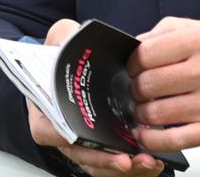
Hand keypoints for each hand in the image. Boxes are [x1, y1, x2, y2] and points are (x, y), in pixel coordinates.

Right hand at [27, 19, 164, 176]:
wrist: (75, 62)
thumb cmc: (66, 54)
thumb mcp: (61, 38)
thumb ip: (63, 36)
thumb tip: (70, 37)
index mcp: (45, 110)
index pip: (53, 132)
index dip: (73, 141)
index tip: (94, 143)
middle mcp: (62, 132)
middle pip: (81, 155)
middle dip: (105, 160)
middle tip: (128, 161)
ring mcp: (83, 142)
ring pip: (100, 165)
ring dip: (124, 169)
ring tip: (148, 162)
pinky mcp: (102, 146)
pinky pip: (115, 163)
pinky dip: (134, 168)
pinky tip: (154, 161)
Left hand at [128, 17, 199, 151]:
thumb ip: (181, 30)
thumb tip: (143, 40)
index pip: (147, 52)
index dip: (132, 62)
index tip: (133, 67)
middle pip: (147, 83)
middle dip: (135, 89)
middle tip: (138, 90)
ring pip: (156, 113)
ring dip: (142, 114)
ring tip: (146, 111)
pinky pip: (173, 139)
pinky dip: (153, 139)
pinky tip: (149, 134)